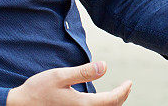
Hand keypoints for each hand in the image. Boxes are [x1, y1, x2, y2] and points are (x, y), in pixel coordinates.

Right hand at [6, 61, 131, 105]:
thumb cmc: (37, 90)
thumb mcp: (60, 76)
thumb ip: (83, 72)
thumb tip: (105, 66)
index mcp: (81, 105)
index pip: (111, 100)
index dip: (123, 92)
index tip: (129, 82)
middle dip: (120, 98)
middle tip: (127, 87)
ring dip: (112, 104)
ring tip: (118, 93)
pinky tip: (100, 100)